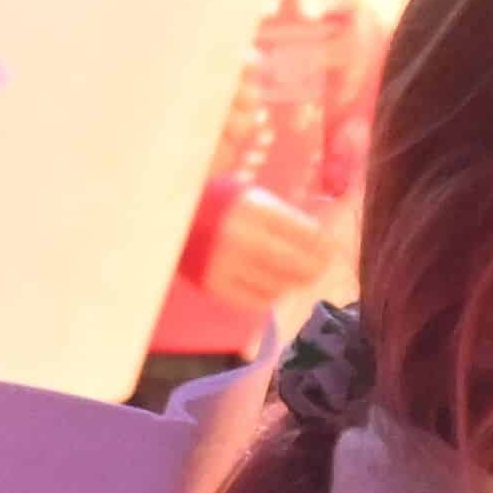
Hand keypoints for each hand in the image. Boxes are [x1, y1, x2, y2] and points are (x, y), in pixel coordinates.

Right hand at [193, 187, 334, 311]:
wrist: (165, 220)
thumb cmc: (214, 204)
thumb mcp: (246, 193)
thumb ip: (279, 212)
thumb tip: (317, 238)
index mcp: (251, 207)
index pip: (302, 232)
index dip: (320, 244)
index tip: (327, 248)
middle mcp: (240, 236)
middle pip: (292, 262)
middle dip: (313, 268)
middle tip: (319, 269)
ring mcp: (225, 264)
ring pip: (276, 284)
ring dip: (293, 283)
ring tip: (299, 278)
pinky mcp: (213, 285)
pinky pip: (254, 299)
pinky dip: (270, 296)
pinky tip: (274, 287)